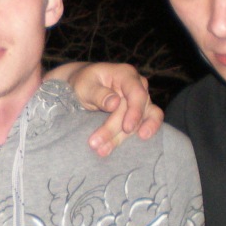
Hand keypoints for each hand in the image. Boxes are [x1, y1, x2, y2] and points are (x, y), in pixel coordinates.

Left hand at [46, 62, 163, 154]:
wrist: (82, 87)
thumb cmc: (84, 83)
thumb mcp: (85, 85)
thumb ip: (98, 93)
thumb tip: (114, 103)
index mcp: (126, 75)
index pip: (138, 94)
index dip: (135, 112)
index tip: (126, 128)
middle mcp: (138, 87)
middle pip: (137, 111)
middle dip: (117, 130)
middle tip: (96, 144)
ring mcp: (140, 102)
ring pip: (140, 123)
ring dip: (122, 139)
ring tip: (102, 150)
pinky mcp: (137, 115)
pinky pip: (142, 127)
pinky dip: (132, 139)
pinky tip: (120, 149)